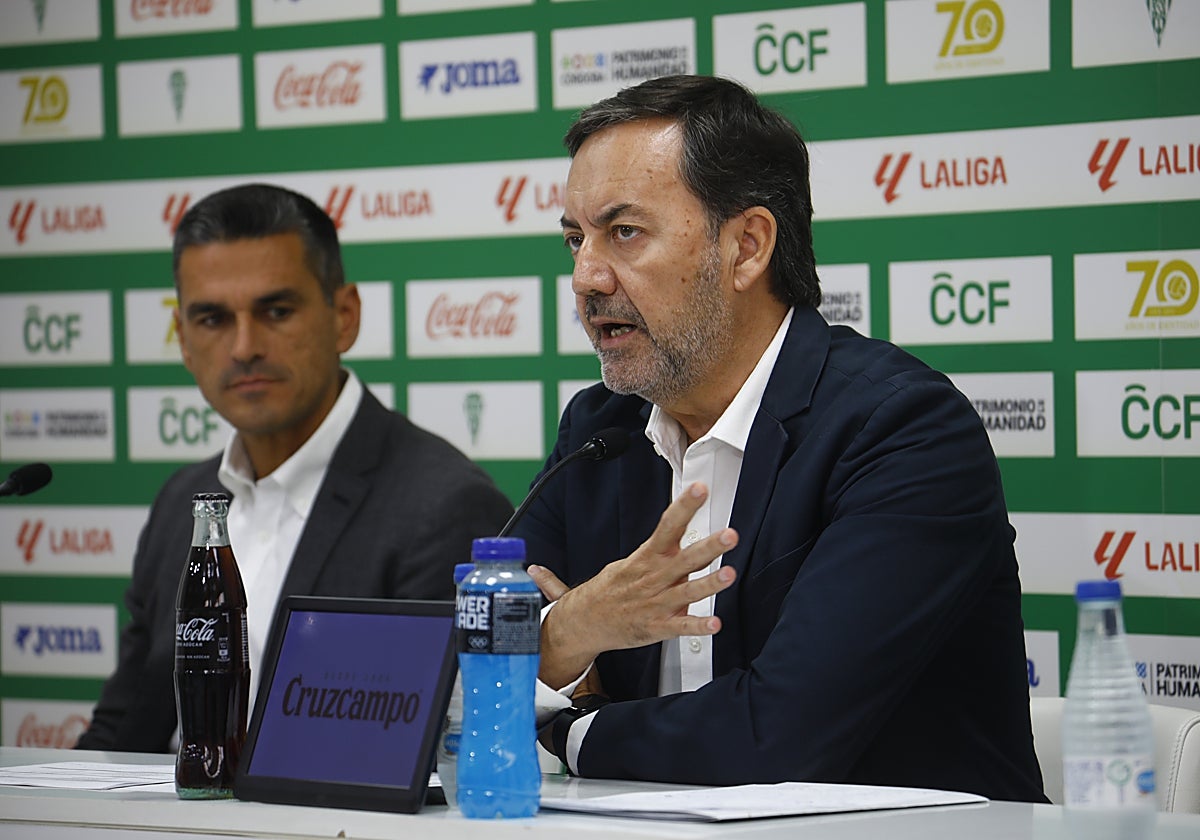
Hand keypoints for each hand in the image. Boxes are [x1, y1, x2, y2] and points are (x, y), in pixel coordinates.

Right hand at [528, 482, 737, 688]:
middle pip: (685, 558)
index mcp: (648, 557)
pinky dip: (698, 626)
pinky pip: (681, 627)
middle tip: (729, 535)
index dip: (685, 506)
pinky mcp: (657, 627)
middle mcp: (655, 577)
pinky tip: (714, 623)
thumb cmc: (610, 589)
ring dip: (709, 583)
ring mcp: (656, 603)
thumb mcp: (630, 561)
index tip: (699, 489)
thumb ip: (659, 549)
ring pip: (687, 592)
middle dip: (709, 546)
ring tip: (729, 574)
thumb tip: (677, 528)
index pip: (668, 526)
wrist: (585, 620)